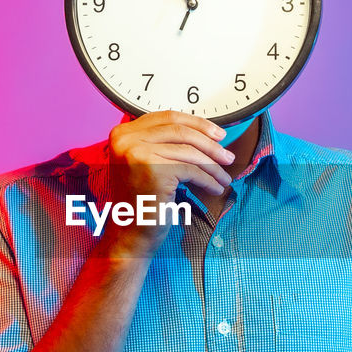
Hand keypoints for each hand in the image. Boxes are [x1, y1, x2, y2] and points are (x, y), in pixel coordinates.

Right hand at [100, 111, 233, 257]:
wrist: (130, 234)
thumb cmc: (142, 200)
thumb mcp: (147, 162)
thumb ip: (164, 143)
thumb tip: (207, 132)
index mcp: (122, 133)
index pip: (167, 117)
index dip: (197, 123)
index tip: (218, 134)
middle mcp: (126, 140)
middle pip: (180, 131)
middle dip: (210, 144)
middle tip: (228, 156)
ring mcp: (138, 154)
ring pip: (189, 152)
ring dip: (213, 166)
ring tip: (224, 177)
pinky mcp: (153, 171)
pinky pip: (191, 170)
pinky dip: (208, 180)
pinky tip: (216, 188)